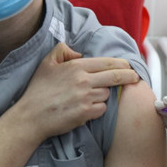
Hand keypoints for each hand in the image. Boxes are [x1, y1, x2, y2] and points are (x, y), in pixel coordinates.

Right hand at [16, 43, 139, 142]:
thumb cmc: (38, 90)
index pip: (107, 62)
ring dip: (105, 95)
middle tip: (136, 77)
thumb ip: (63, 50)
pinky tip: (89, 108)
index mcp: (77, 66)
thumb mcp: (47, 63)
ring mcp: (86, 97)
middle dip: (129, 76)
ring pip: (108, 94)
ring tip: (92, 97)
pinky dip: (99, 109)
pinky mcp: (86, 113)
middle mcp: (84, 80)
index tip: (129, 66)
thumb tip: (80, 53)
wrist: (31, 116)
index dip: (122, 64)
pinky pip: (103, 109)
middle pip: (116, 76)